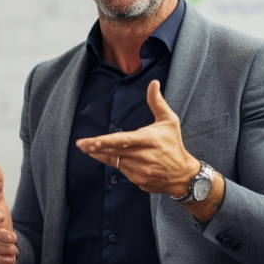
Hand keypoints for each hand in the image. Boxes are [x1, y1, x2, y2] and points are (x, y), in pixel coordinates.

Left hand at [75, 80, 197, 197]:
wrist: (182, 175)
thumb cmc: (173, 144)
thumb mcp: (169, 121)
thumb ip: (157, 102)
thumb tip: (153, 83)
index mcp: (149, 140)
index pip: (124, 140)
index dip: (106, 142)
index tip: (91, 142)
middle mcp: (144, 156)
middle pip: (115, 151)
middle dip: (96, 148)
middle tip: (81, 145)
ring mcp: (140, 170)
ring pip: (115, 161)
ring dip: (103, 154)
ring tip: (90, 149)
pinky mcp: (138, 180)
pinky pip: (121, 170)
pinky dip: (116, 163)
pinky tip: (112, 157)